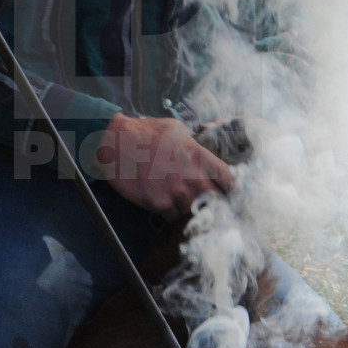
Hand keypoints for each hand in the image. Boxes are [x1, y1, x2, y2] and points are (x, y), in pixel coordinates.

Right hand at [95, 115, 233, 216]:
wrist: (116, 142)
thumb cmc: (146, 132)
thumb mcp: (177, 129)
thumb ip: (194, 142)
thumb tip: (204, 145)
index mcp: (199, 156)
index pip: (229, 180)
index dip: (231, 189)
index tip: (229, 193)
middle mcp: (192, 177)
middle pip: (216, 202)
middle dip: (215, 204)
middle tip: (210, 205)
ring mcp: (176, 192)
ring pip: (194, 212)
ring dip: (191, 210)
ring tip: (184, 204)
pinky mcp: (159, 204)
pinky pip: (173, 217)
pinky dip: (172, 214)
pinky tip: (166, 205)